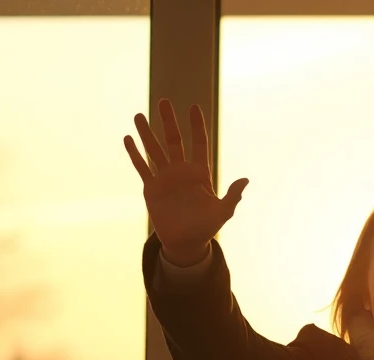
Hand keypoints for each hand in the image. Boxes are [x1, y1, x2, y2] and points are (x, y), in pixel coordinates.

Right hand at [123, 100, 248, 264]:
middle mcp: (181, 171)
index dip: (197, 126)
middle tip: (164, 101)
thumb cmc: (207, 227)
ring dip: (146, 133)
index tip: (194, 107)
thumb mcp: (223, 212)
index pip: (199, 144)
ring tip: (138, 115)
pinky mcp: (151, 188)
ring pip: (154, 150)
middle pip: (174, 140)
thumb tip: (245, 180)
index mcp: (200, 173)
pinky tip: (128, 138)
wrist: (186, 242)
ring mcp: (165, 178)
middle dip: (168, 121)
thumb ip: (233, 196)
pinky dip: (134, 154)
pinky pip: (141, 168)